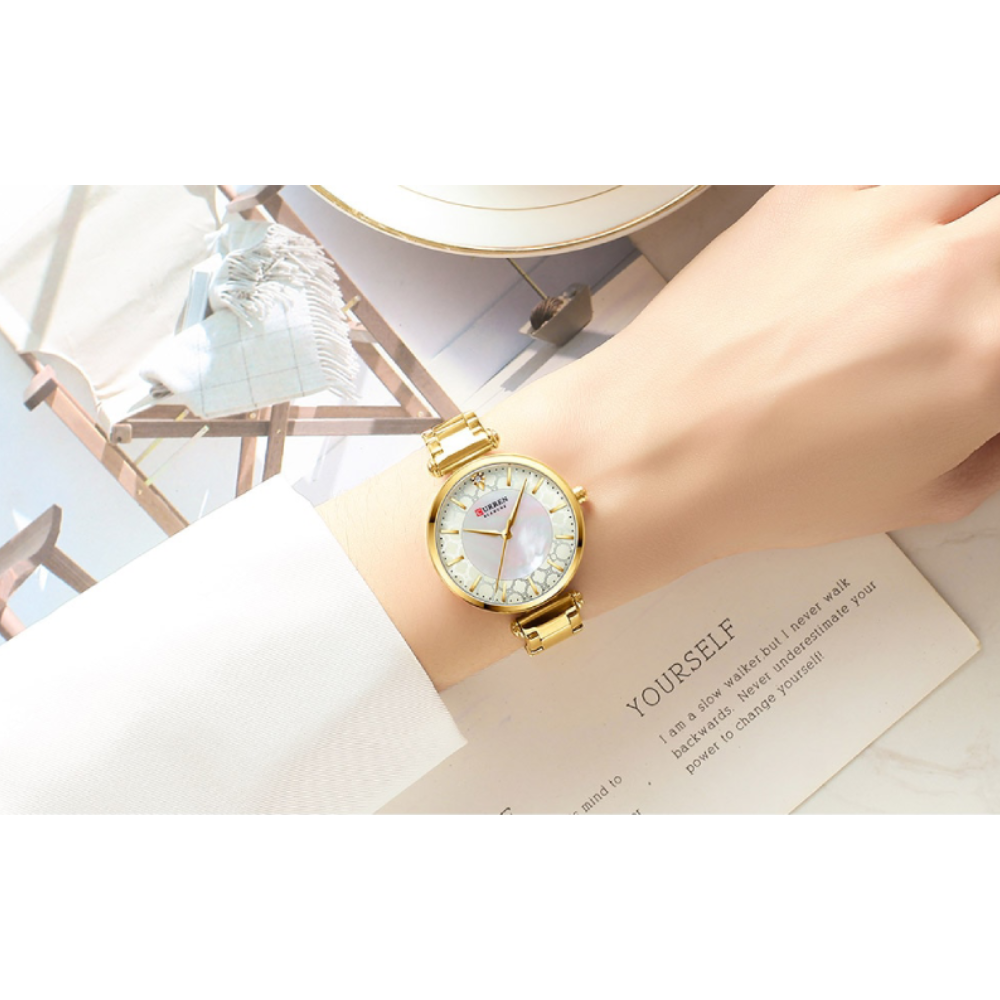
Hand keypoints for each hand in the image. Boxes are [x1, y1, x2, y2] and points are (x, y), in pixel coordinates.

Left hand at [325, 186, 999, 688]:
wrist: (651, 449)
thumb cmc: (759, 485)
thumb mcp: (920, 497)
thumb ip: (994, 441)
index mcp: (987, 355)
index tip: (988, 336)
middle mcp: (942, 270)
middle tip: (971, 293)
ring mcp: (869, 218)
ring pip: (970, 164)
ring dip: (970, 206)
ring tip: (937, 255)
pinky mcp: (803, 193)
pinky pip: (890, 156)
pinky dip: (903, 187)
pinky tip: (882, 231)